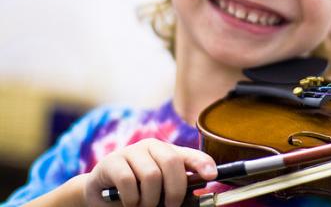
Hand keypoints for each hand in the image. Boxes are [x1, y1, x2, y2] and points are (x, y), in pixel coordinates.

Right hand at [84, 138, 216, 206]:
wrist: (101, 194)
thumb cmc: (137, 193)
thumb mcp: (160, 192)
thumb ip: (175, 191)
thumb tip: (194, 199)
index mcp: (168, 153)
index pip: (190, 154)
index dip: (203, 162)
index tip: (212, 176)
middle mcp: (152, 147)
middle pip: (172, 162)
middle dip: (175, 189)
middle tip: (170, 206)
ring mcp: (131, 151)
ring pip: (151, 175)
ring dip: (149, 199)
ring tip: (144, 206)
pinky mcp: (112, 161)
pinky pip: (128, 181)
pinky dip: (131, 199)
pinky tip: (129, 202)